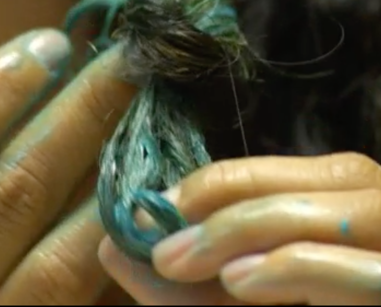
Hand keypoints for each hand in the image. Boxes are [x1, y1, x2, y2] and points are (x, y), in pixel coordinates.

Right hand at [0, 29, 137, 304]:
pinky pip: (71, 305)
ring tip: (139, 123)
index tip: (47, 45)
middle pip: (10, 200)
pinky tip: (131, 200)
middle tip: (123, 64)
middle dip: (75, 118)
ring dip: (106, 183)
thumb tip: (8, 103)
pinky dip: (106, 247)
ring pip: (57, 264)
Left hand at [99, 153, 380, 304]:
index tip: (151, 207)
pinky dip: (288, 267)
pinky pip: (349, 268)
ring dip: (240, 230)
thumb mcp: (227, 301)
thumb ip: (179, 283)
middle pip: (302, 183)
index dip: (212, 182)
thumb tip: (112, 247)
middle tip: (156, 240)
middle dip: (220, 203)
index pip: (276, 172)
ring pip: (324, 217)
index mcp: (338, 205)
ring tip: (178, 262)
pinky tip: (238, 281)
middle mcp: (374, 213)